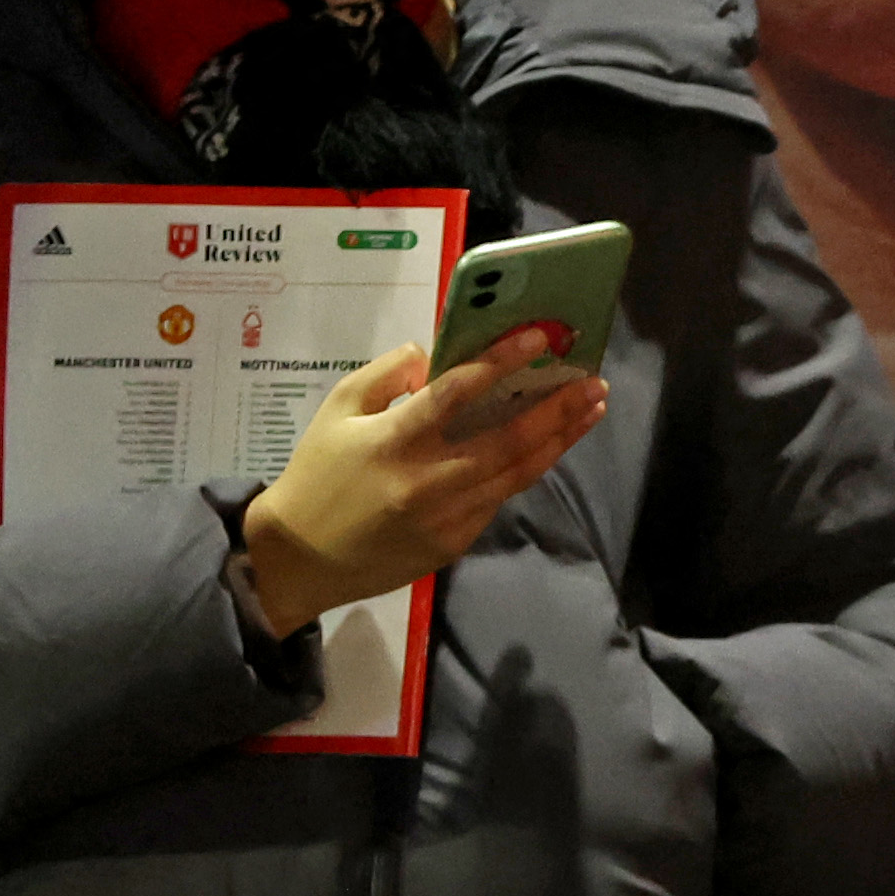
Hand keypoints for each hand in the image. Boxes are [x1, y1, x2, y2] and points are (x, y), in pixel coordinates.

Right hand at [238, 326, 600, 633]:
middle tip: (594, 381)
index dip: (500, 361)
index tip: (538, 337)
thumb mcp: (336, 411)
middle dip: (557, 408)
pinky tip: (547, 446)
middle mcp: (427, 480)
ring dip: (558, 439)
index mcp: (394, 441)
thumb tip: (432, 356)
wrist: (300, 558)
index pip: (456, 393)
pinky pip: (496, 500)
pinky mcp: (453, 543)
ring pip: (516, 473)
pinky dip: (523, 470)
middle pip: (507, 440)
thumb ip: (384, 376)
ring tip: (590, 410)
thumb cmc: (317, 474)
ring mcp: (445, 516)